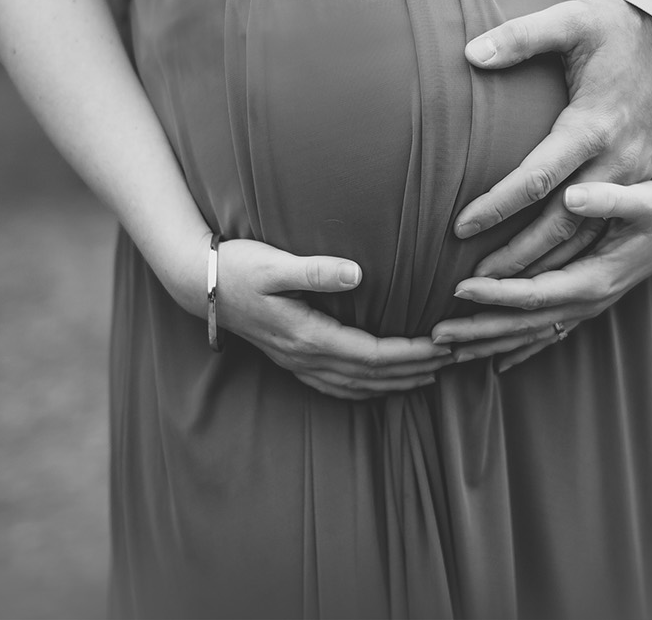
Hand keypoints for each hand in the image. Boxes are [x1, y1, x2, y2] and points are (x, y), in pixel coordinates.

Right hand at [154, 237, 454, 400]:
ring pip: (356, 385)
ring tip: (430, 375)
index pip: (372, 354)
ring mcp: (296, 362)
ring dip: (395, 383)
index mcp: (307, 335)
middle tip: (453, 360)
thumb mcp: (274, 263)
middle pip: (371, 376)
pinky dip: (365, 388)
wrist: (198, 285)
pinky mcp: (290, 357)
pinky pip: (336, 384)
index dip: (410, 353)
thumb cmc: (237, 267)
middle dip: (414, 371)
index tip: (442, 344)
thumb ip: (315, 270)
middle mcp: (304, 356)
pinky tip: (379, 385)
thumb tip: (358, 274)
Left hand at [432, 179, 651, 372]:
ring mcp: (586, 308)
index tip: (459, 288)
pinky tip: (493, 362)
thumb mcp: (644, 200)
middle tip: (434, 337)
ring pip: (529, 335)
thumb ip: (609, 200)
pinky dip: (516, 348)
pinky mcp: (584, 303)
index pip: (536, 294)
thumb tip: (572, 196)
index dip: (497, 293)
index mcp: (595, 280)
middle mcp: (588, 302)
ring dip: (488, 343)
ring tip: (446, 353)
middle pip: (524, 325)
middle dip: (479, 331)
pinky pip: (544, 335)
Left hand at [454, 0, 651, 277]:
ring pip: (584, 236)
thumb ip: (521, 36)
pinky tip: (541, 274)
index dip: (496, 205)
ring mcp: (632, 174)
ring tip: (498, 291)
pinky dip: (570, 257)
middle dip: (517, 256)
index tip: (460, 226)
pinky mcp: (638, 179)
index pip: (537, 178)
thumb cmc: (619, 26)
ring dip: (542, 266)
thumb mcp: (572, 20)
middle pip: (561, 224)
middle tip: (472, 284)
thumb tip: (471, 53)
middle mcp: (616, 160)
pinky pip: (600, 229)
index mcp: (593, 125)